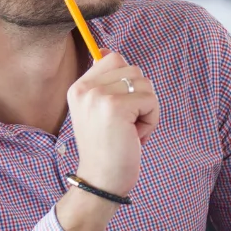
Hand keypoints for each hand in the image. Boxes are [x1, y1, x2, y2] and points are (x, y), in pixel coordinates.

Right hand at [67, 49, 158, 196]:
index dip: (127, 81)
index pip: (113, 58)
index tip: (119, 109)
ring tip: (129, 130)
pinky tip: (134, 136)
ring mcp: (99, 96)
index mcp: (79, 87)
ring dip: (147, 109)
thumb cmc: (107, 148)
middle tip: (125, 123)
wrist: (100, 180)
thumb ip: (104, 83)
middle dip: (140, 97)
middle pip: (134, 70)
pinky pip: (151, 101)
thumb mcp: (97, 111)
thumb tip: (105, 50)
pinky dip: (151, 120)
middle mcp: (85, 88)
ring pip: (145, 84)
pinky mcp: (116, 107)